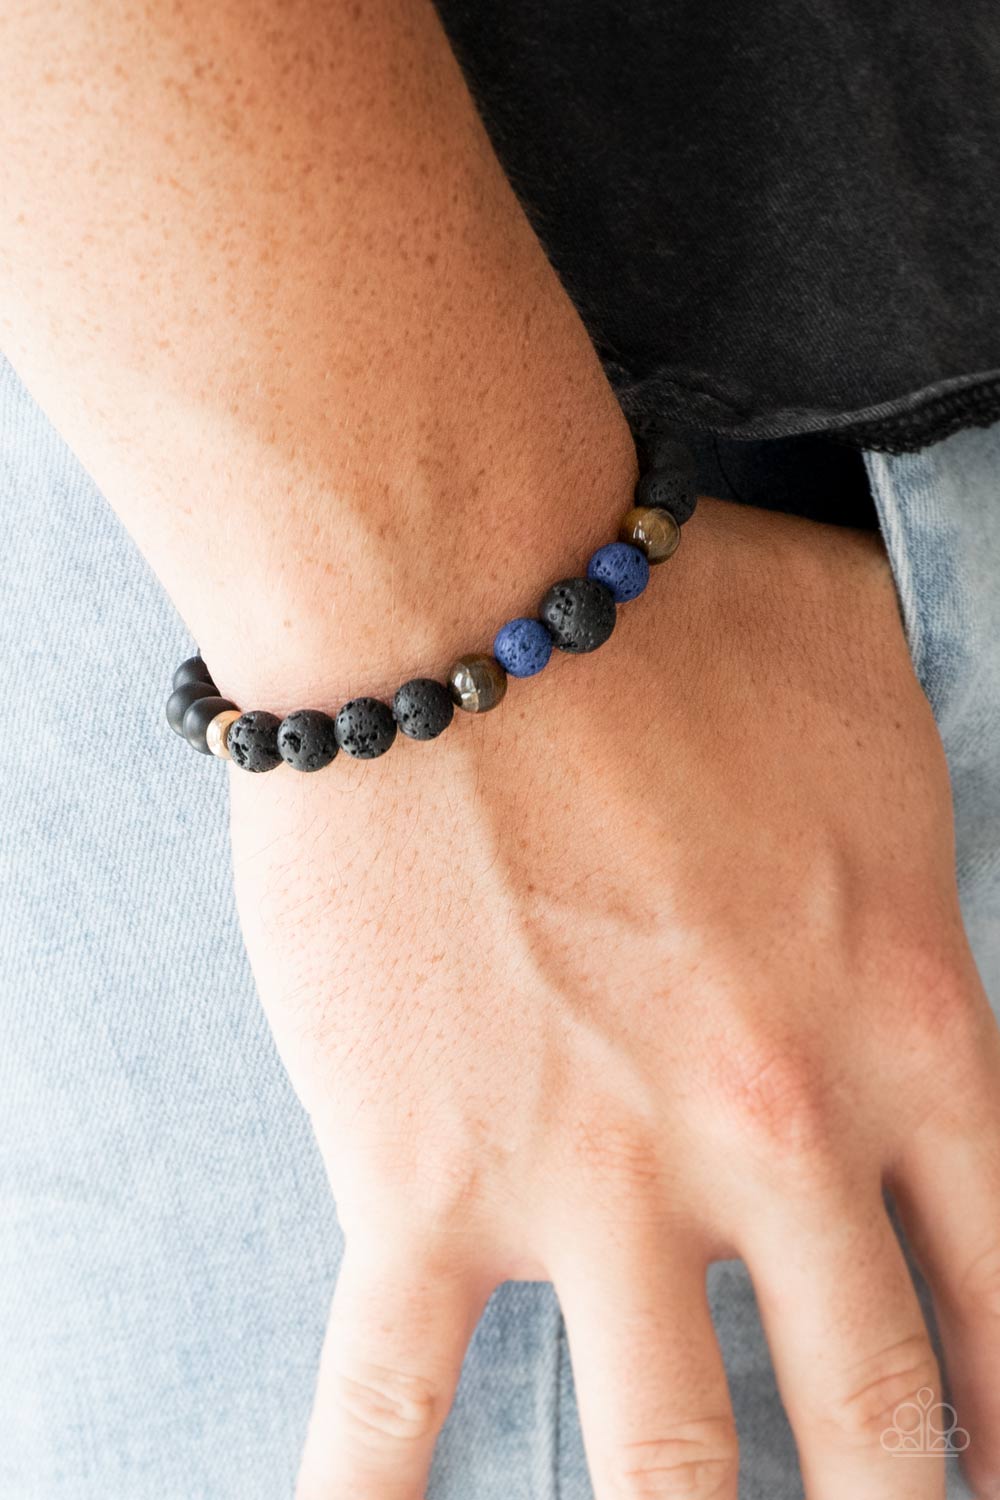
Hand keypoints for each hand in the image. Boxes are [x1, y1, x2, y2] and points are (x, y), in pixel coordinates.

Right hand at [229, 495, 999, 1499]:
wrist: (458, 596)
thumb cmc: (667, 619)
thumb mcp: (871, 690)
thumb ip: (925, 811)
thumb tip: (918, 847)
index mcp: (900, 1026)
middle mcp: (772, 1136)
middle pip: (876, 1408)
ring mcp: (596, 1177)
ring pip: (671, 1457)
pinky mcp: (425, 1176)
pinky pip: (393, 1389)